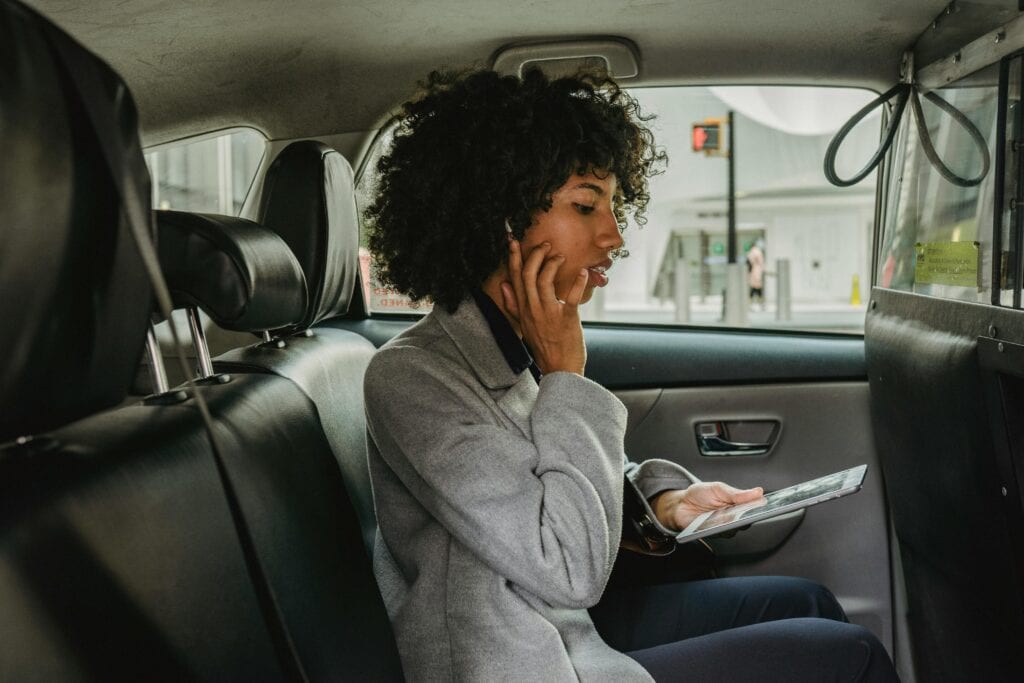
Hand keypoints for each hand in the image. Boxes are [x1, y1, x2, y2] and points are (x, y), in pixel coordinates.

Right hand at [500, 238, 588, 374]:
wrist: (560, 370)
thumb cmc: (545, 347)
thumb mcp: (524, 325)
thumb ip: (513, 305)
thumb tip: (503, 285)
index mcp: (523, 310)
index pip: (514, 278)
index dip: (513, 258)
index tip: (513, 240)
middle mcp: (532, 310)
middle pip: (527, 274)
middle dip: (535, 255)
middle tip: (545, 244)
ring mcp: (548, 314)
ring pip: (543, 280)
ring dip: (552, 264)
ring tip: (560, 257)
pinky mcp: (566, 319)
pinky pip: (571, 296)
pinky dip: (577, 282)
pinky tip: (583, 271)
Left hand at [650, 482, 764, 531]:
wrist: (679, 504)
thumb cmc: (699, 495)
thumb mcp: (718, 488)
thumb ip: (737, 493)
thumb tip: (758, 492)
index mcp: (737, 503)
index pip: (755, 507)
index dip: (764, 507)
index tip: (771, 504)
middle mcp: (733, 517)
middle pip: (749, 520)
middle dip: (752, 515)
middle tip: (753, 511)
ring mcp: (724, 526)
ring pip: (737, 528)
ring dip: (735, 522)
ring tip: (732, 515)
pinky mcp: (715, 534)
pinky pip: (722, 534)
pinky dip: (721, 528)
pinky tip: (718, 522)